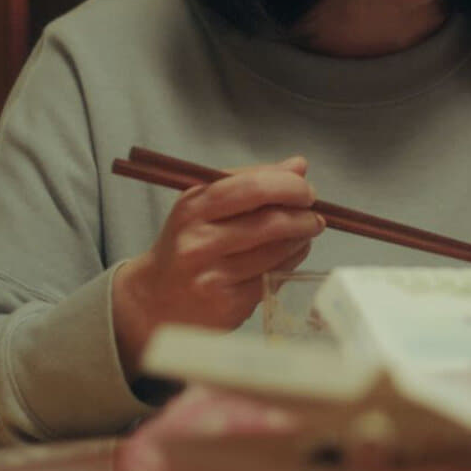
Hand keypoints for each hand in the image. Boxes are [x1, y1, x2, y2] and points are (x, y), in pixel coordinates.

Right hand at [112, 155, 324, 377]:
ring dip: (301, 239)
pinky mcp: (227, 304)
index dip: (288, 186)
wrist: (154, 299)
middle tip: (315, 214)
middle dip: (303, 215)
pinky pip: (273, 277)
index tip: (306, 189)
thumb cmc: (187, 244)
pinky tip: (290, 256)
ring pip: (276, 251)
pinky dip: (290, 263)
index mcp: (193, 208)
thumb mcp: (205, 206)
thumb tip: (299, 165)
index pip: (252, 188)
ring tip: (306, 233)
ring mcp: (213, 276)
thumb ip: (251, 182)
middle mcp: (199, 242)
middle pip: (269, 222)